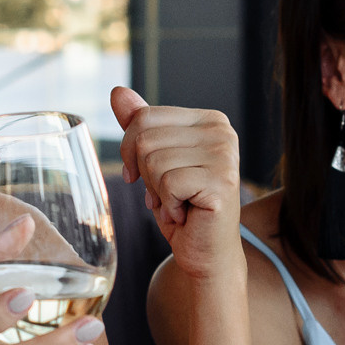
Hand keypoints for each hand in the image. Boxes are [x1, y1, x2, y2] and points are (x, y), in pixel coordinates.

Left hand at [112, 89, 241, 279]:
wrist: (205, 252)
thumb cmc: (181, 206)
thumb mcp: (154, 161)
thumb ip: (140, 126)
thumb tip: (118, 92)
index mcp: (208, 120)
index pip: (144, 117)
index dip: (131, 151)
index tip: (147, 177)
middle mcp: (222, 132)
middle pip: (145, 138)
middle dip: (144, 174)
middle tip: (168, 194)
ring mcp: (225, 155)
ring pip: (153, 161)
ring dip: (156, 191)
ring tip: (179, 203)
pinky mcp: (222, 181)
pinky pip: (167, 183)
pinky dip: (168, 204)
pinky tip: (187, 213)